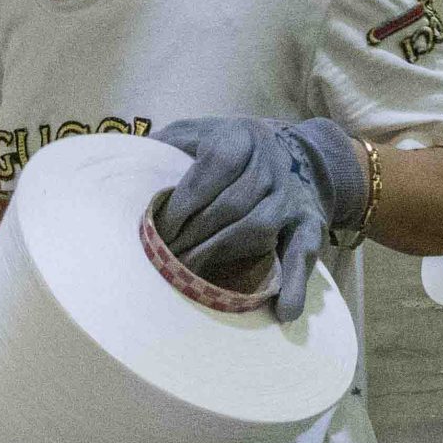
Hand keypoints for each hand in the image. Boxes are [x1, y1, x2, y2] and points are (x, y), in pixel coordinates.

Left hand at [149, 117, 366, 323]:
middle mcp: (270, 164)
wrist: (296, 154)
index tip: (157, 230)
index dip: (182, 203)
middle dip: (194, 236)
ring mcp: (292, 195)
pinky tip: (283, 310)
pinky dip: (295, 281)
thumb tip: (132, 156)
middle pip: (230, 205)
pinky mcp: (310, 222)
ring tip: (190, 278)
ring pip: (259, 226)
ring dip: (223, 254)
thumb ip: (169, 142)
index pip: (210, 170)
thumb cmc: (231, 149)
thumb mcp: (200, 132)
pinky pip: (303, 251)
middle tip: (165, 261)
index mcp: (240, 138)